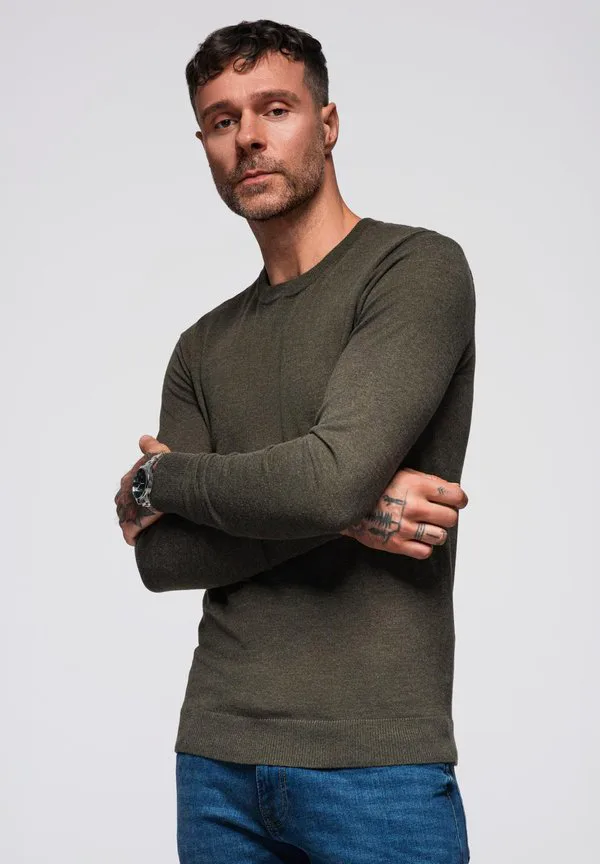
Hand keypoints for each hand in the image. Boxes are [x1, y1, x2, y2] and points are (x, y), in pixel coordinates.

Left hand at [114, 435, 170, 546]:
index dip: (137, 494)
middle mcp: (123, 496)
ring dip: (133, 524)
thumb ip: (150, 446)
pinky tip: (139, 540)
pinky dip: (134, 537)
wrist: (163, 484)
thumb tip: (144, 438)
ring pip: (125, 520)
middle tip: (145, 515)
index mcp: (128, 480)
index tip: (145, 499)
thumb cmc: (162, 469)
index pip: (128, 489)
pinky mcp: (130, 525)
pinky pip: (129, 535)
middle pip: (124, 505)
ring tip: (144, 529)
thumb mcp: (157, 453)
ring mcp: (125, 511)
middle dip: (132, 510)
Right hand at [340, 467, 467, 558]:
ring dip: (436, 533)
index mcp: (418, 485)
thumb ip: (430, 481)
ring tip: (425, 527)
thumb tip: (455, 489)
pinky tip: (416, 538)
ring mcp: (405, 527)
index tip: (455, 502)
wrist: (347, 503)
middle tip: (435, 514)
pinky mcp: (397, 544)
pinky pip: (425, 552)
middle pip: (451, 518)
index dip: (459, 500)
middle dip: (446, 516)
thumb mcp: (403, 474)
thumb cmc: (377, 487)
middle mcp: (414, 506)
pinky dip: (424, 547)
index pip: (456, 496)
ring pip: (441, 537)